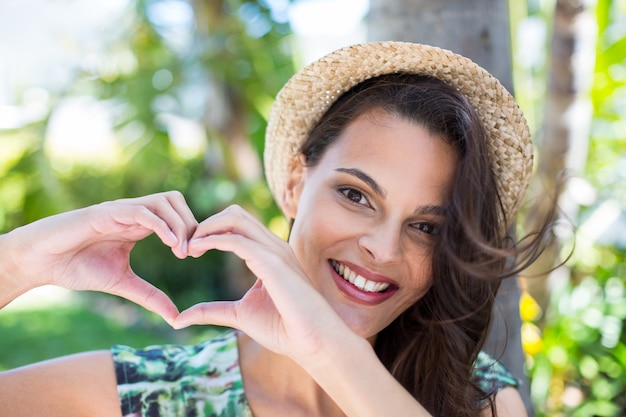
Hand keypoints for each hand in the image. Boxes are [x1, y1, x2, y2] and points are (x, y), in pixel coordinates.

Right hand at [1, 191, 196, 322]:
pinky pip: (141, 211)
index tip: (197, 255)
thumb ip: (149, 296)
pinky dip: (161, 224)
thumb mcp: (121, 283)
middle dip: (191, 224)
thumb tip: (176, 317)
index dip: (192, 231)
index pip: (177, 215)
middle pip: (175, 201)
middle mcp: (133, 212)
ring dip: (180, 224)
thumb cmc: (76, 266)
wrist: (40, 262)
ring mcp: (121, 210)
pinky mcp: (106, 213)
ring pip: (163, 201)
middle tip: (194, 252)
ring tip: (182, 251)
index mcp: (139, 225)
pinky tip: (172, 244)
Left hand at [173, 205, 353, 365]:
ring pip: (235, 218)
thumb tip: (180, 318)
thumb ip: (213, 311)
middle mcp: (273, 246)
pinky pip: (237, 238)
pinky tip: (196, 249)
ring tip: (188, 247)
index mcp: (269, 254)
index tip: (189, 250)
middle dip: (206, 224)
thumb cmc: (285, 330)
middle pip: (234, 214)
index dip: (210, 232)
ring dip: (206, 228)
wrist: (312, 342)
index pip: (237, 226)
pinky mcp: (272, 261)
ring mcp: (275, 250)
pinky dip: (212, 239)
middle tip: (185, 246)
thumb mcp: (240, 315)